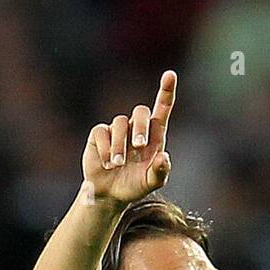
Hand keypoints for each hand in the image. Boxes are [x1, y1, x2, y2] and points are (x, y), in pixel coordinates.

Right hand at [82, 70, 175, 204]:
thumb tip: (164, 157)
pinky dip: (105, 149)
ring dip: (119, 146)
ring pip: (119, 124)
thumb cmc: (134, 185)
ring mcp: (117, 129)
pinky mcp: (99, 134)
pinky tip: (107, 164)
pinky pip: (102, 133)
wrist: (109, 194)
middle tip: (139, 146)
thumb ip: (160, 172)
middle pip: (141, 112)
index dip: (166, 91)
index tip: (170, 75)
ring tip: (118, 164)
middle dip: (141, 126)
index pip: (162, 109)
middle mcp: (136, 128)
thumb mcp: (150, 183)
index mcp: (154, 135)